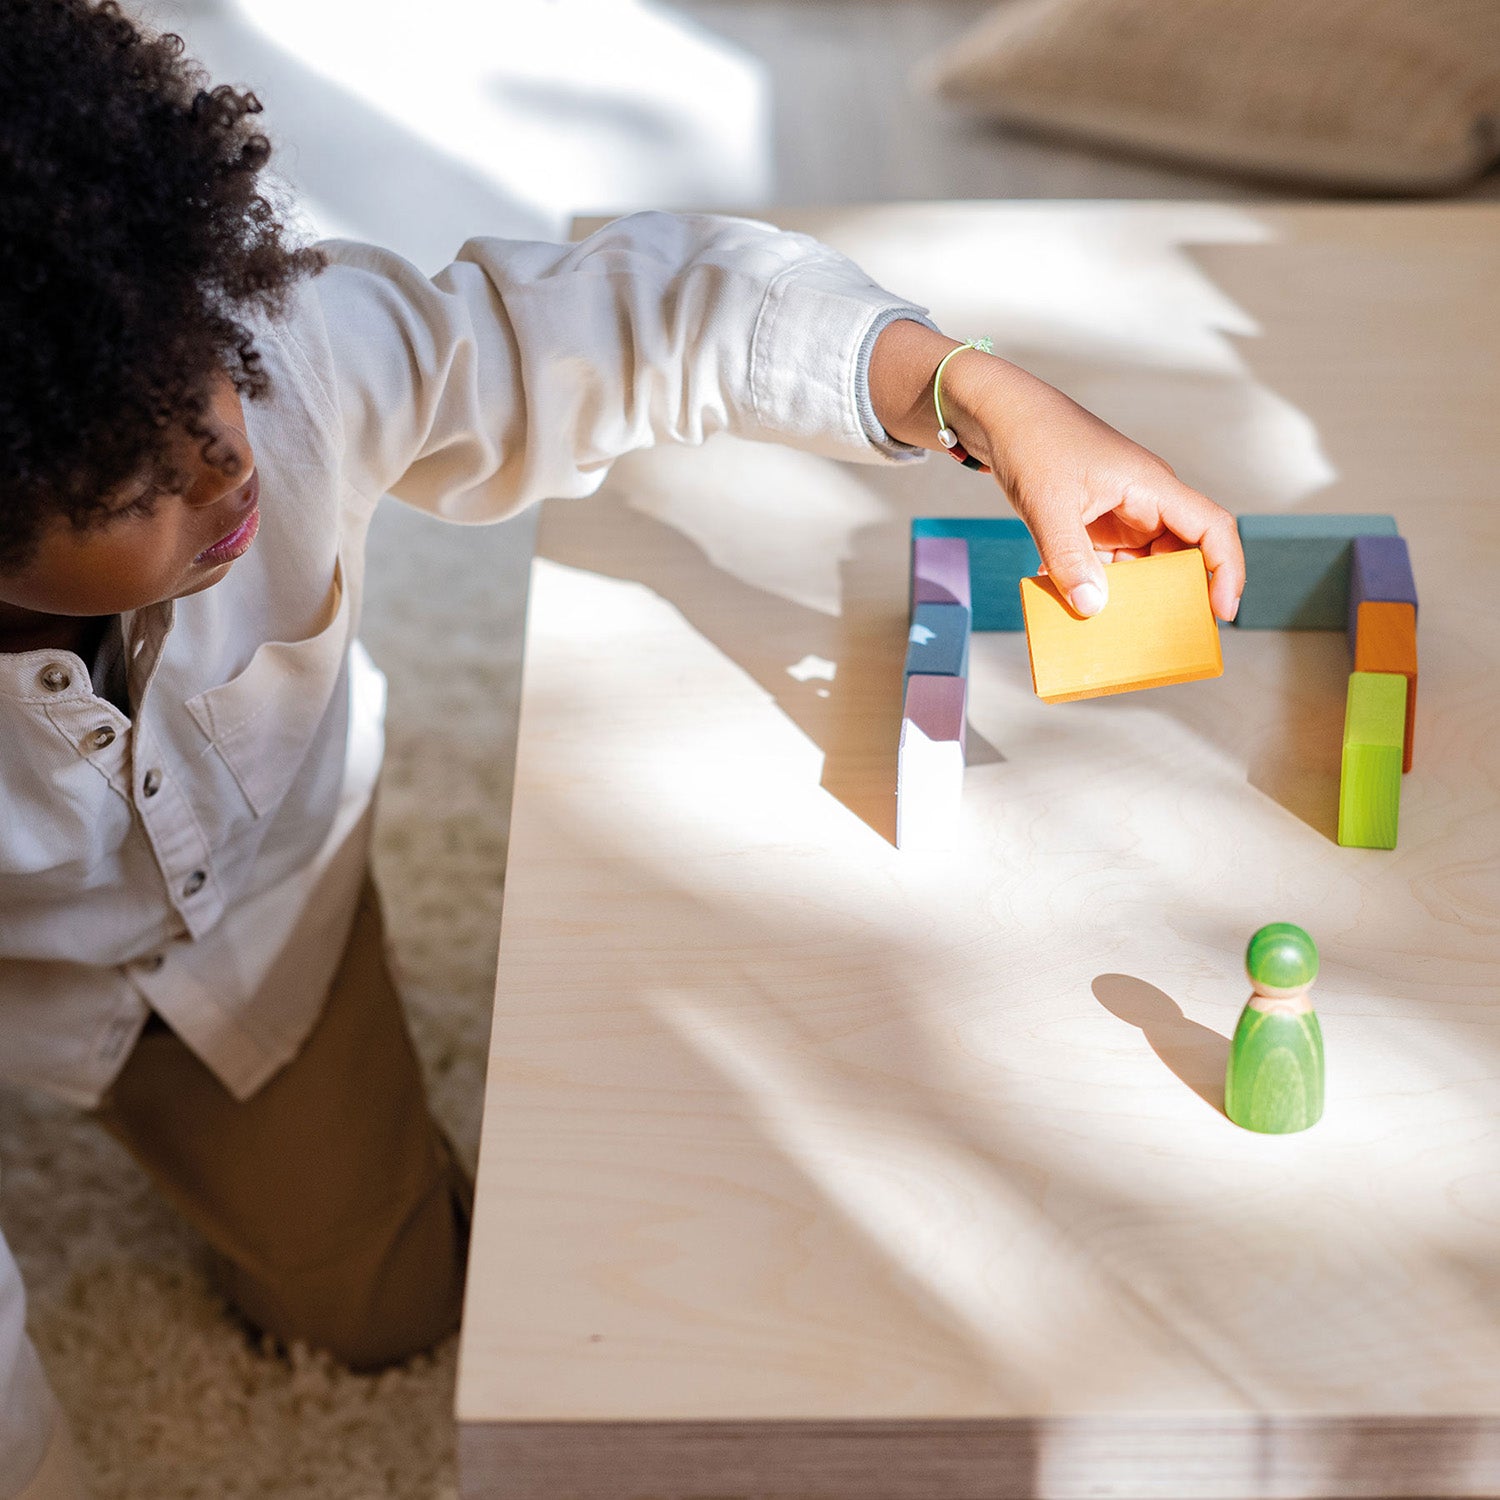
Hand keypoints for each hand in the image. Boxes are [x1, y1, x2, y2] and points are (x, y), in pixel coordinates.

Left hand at [869, 322, 1244, 620]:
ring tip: (1114, 630)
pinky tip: (1071, 600)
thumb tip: (1092, 609)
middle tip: (1163, 636)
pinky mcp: (1095, 520)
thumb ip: (1069, 558)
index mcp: (1151, 486)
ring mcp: (1121, 511)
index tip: (1221, 612)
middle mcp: (1145, 500)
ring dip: (1131, 594)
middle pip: (1182, 554)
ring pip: (1144, 563)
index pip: (1212, 528)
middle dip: (1175, 595)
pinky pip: (1110, 561)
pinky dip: (1097, 582)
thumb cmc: (1032, 443)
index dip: (1226, 570)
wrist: (999, 415)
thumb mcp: (1048, 506)